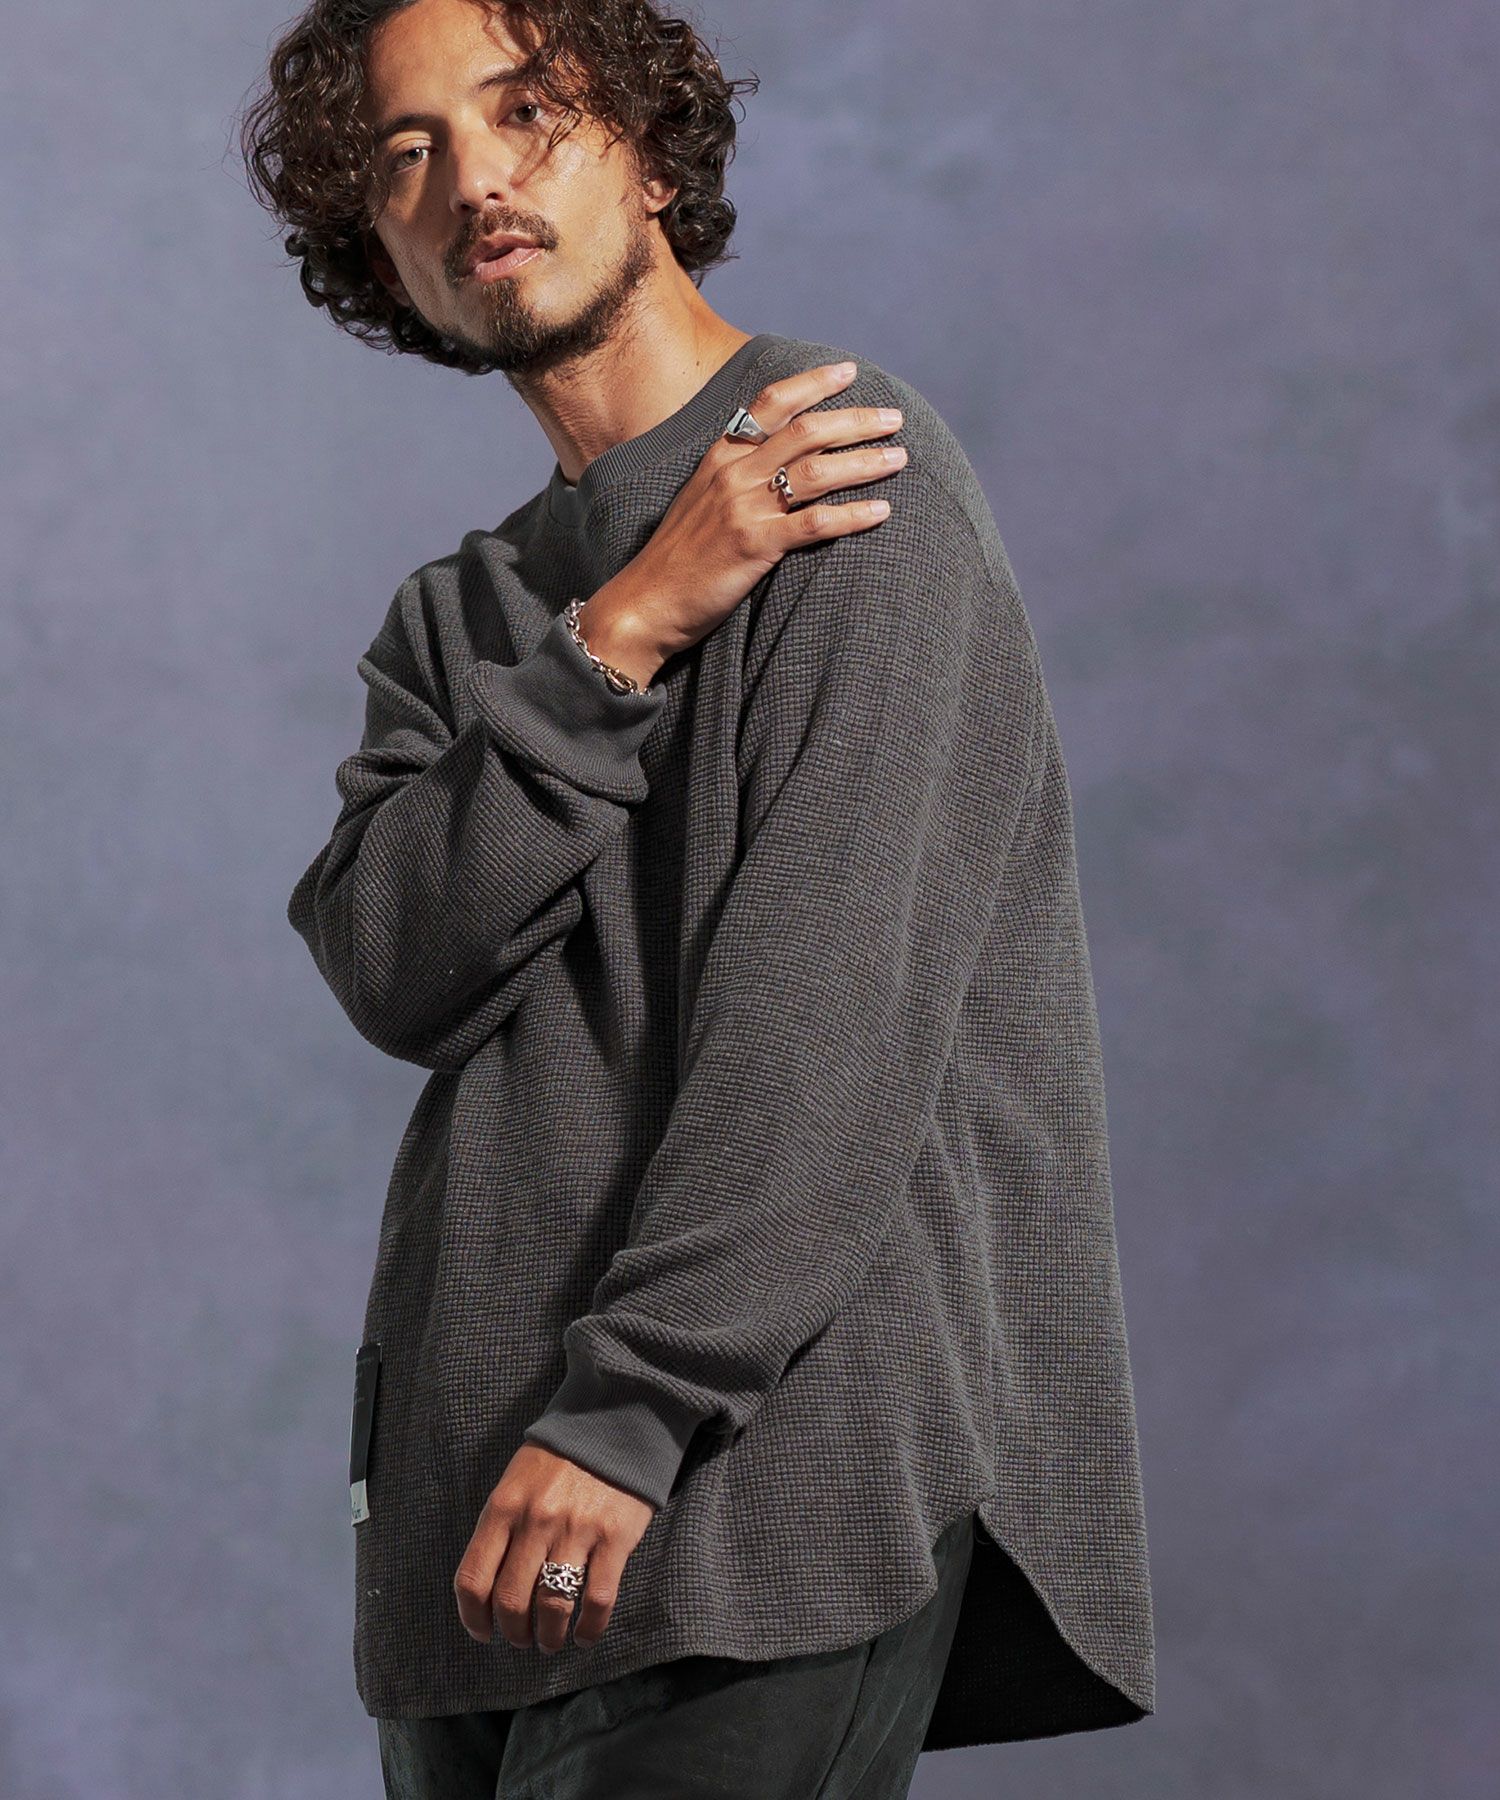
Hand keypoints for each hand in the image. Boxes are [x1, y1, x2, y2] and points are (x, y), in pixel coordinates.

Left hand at [452, 1442, 655, 1653]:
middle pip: (511, 1601)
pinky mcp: (615, 1537)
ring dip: (548, 1636)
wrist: (613, 1422)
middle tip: (521, 1639)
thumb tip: (489, 1587)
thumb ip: (501, 1528)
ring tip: (550, 1641)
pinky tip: (585, 1635)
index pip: (473, 1578)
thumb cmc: (558, 1458)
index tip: (482, 1633)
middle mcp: (536, 1521)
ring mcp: (576, 1530)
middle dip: (513, 1633)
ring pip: (552, 1607)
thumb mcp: (515, 1482)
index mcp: (504, 1507)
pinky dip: (590, 1628)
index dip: (473, 1618)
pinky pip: (598, 1599)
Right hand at [581, 361, 906, 676]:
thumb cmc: (676, 558)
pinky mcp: (754, 546)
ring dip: (864, 462)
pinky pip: (815, 524)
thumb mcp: (698, 501)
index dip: (813, 383)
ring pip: (816, 471)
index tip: (850, 372)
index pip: (771, 404)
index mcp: (719, 457)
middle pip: (806, 432)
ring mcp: (743, 509)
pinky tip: (881, 512)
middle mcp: (732, 475)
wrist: (645, 603)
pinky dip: (852, 516)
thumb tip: (773, 463)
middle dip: (856, 421)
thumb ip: (733, 476)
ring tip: (899, 459)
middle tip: (895, 419)